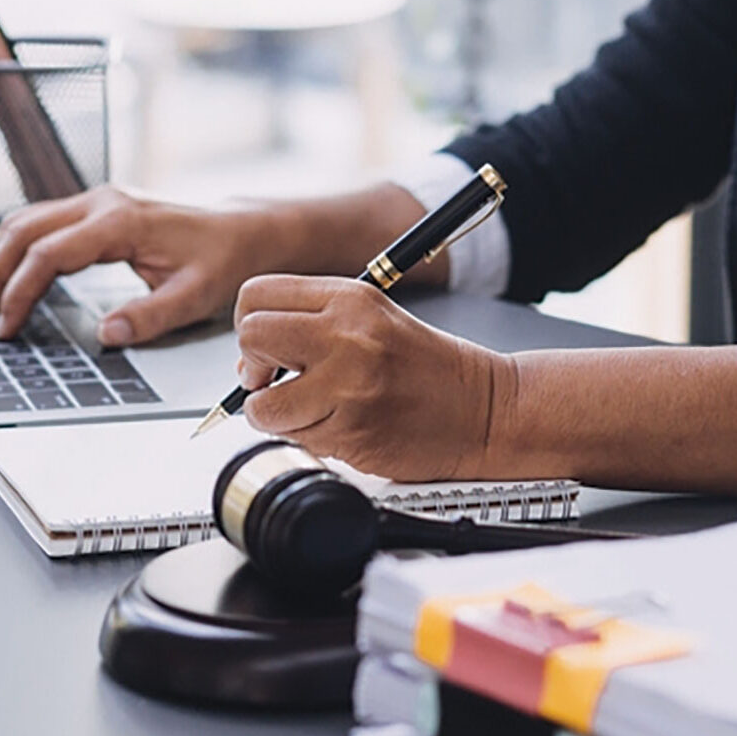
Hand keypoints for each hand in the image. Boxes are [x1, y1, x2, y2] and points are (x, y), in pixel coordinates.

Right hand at [0, 186, 278, 344]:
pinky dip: (16, 251)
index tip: (7, 329)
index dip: (20, 293)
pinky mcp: (98, 210)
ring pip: (25, 222)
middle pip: (22, 231)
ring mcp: (97, 202)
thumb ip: (150, 317)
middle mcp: (102, 203)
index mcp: (120, 222)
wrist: (244, 231)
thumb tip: (105, 335)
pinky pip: (42, 224)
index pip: (48, 254)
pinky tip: (9, 281)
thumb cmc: (223, 260)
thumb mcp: (195, 296)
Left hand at [234, 275, 509, 481]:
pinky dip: (307, 440)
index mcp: (350, 298)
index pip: (257, 295)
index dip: (250, 325)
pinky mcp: (353, 430)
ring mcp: (349, 384)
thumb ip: (314, 321)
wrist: (486, 411)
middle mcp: (347, 334)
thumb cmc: (430, 370)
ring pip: (263, 403)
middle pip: (252, 336)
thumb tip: (251, 352)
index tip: (268, 350)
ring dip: (276, 416)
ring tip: (312, 412)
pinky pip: (295, 439)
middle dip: (254, 368)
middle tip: (275, 382)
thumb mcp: (374, 318)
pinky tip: (340, 428)